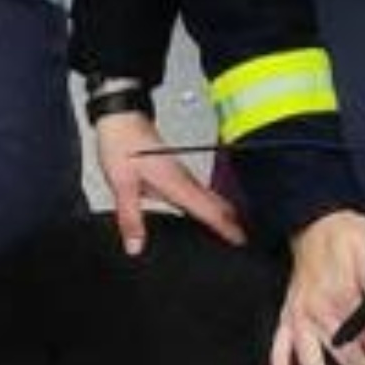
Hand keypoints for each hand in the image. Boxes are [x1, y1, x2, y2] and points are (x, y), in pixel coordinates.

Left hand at [94, 109, 245, 253]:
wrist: (121, 118)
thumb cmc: (122, 143)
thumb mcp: (122, 185)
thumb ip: (130, 218)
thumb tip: (136, 245)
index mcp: (176, 184)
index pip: (210, 211)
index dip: (227, 228)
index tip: (240, 241)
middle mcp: (184, 179)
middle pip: (218, 205)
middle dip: (233, 224)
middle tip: (243, 242)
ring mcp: (183, 175)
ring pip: (212, 198)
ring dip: (224, 215)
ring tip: (231, 232)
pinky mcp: (177, 172)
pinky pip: (201, 193)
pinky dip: (210, 206)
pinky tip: (205, 214)